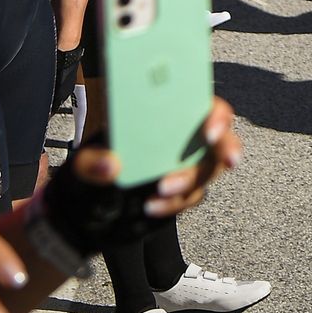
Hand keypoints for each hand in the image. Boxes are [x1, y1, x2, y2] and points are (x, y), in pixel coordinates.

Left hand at [38, 99, 241, 255]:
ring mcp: (187, 166)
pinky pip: (190, 197)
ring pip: (208, 172)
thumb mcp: (82, 163)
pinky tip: (151, 206)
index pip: (204, 106)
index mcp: (167, 116)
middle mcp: (184, 139)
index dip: (216, 114)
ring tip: (161, 189)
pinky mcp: (183, 192)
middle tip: (229, 161)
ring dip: (190, 180)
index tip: (209, 129)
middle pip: (222, 139)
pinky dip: (174, 203)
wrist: (87, 206)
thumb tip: (111, 165)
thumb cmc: (93, 170)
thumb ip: (90, 162)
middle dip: (228, 148)